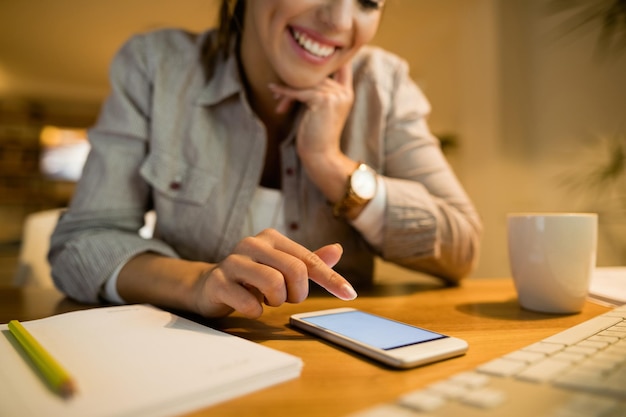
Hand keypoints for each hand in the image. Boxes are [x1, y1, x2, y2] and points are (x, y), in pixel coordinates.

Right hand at [193, 229, 356, 317]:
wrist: (210, 286)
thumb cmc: (252, 277)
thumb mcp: (282, 267)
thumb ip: (310, 261)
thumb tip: (338, 249)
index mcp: (272, 238)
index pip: (309, 259)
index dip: (331, 278)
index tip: (349, 294)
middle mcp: (253, 244)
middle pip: (295, 270)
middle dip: (297, 293)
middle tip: (288, 299)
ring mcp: (233, 261)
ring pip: (273, 283)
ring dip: (276, 301)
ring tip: (267, 300)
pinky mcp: (218, 282)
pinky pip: (249, 302)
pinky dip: (256, 311)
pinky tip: (250, 306)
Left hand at [268, 62, 353, 160]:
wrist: (320, 154)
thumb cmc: (316, 135)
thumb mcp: (320, 109)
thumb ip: (318, 92)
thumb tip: (299, 77)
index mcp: (347, 93)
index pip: (343, 67)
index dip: (332, 58)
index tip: (315, 52)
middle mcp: (344, 92)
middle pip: (316, 77)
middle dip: (296, 84)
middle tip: (278, 93)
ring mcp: (335, 95)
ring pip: (306, 84)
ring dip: (288, 92)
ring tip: (276, 99)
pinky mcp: (323, 100)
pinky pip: (299, 92)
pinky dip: (285, 92)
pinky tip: (273, 90)